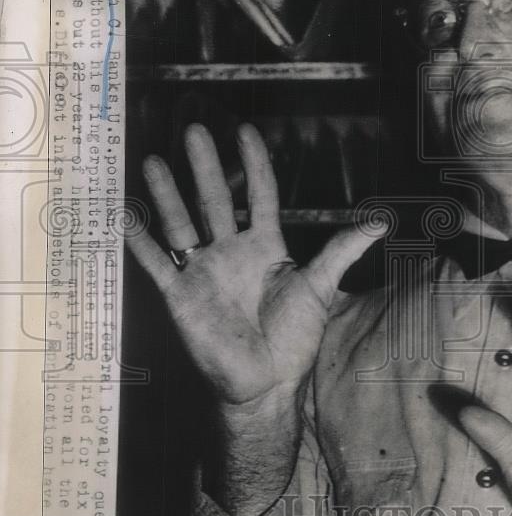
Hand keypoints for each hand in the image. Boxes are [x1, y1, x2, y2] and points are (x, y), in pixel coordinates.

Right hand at [126, 123, 380, 505]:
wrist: (266, 383)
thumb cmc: (295, 338)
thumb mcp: (319, 286)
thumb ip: (343, 250)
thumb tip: (382, 221)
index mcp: (265, 246)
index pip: (259, 195)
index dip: (253, 164)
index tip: (244, 131)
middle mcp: (232, 253)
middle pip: (216, 200)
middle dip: (205, 167)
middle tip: (194, 131)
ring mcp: (204, 272)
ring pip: (182, 224)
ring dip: (168, 194)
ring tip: (153, 162)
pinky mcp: (182, 296)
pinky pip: (157, 264)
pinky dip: (141, 242)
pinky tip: (125, 216)